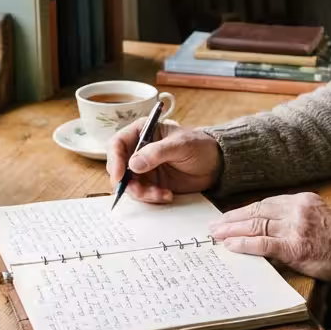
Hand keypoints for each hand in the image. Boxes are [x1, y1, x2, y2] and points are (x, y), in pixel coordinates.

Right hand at [106, 119, 221, 203]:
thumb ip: (157, 152)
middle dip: (127, 182)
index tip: (120, 176)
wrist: (216, 164)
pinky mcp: (151, 183)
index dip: (114, 160)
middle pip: (119, 167)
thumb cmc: (200, 146)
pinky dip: (151, 198)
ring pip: (129, 184)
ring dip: (142, 193)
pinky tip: (167, 195)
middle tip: (141, 191)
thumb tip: (133, 164)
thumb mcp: (181, 145)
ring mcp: (143, 168)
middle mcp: (138, 150)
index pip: (117, 143)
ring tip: (162, 194)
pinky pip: (142, 194)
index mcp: (142, 131)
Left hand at [208, 193, 330, 284]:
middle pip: (258, 211)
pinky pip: (263, 244)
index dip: (245, 210)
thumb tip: (271, 228)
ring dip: (232, 231)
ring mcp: (297, 227)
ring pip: (256, 225)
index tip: (230, 216)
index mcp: (305, 200)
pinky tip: (231, 246)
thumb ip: (299, 219)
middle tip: (215, 225)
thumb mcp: (322, 219)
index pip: (267, 203)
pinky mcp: (295, 247)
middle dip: (233, 219)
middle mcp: (299, 209)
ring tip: (216, 235)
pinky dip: (245, 244)